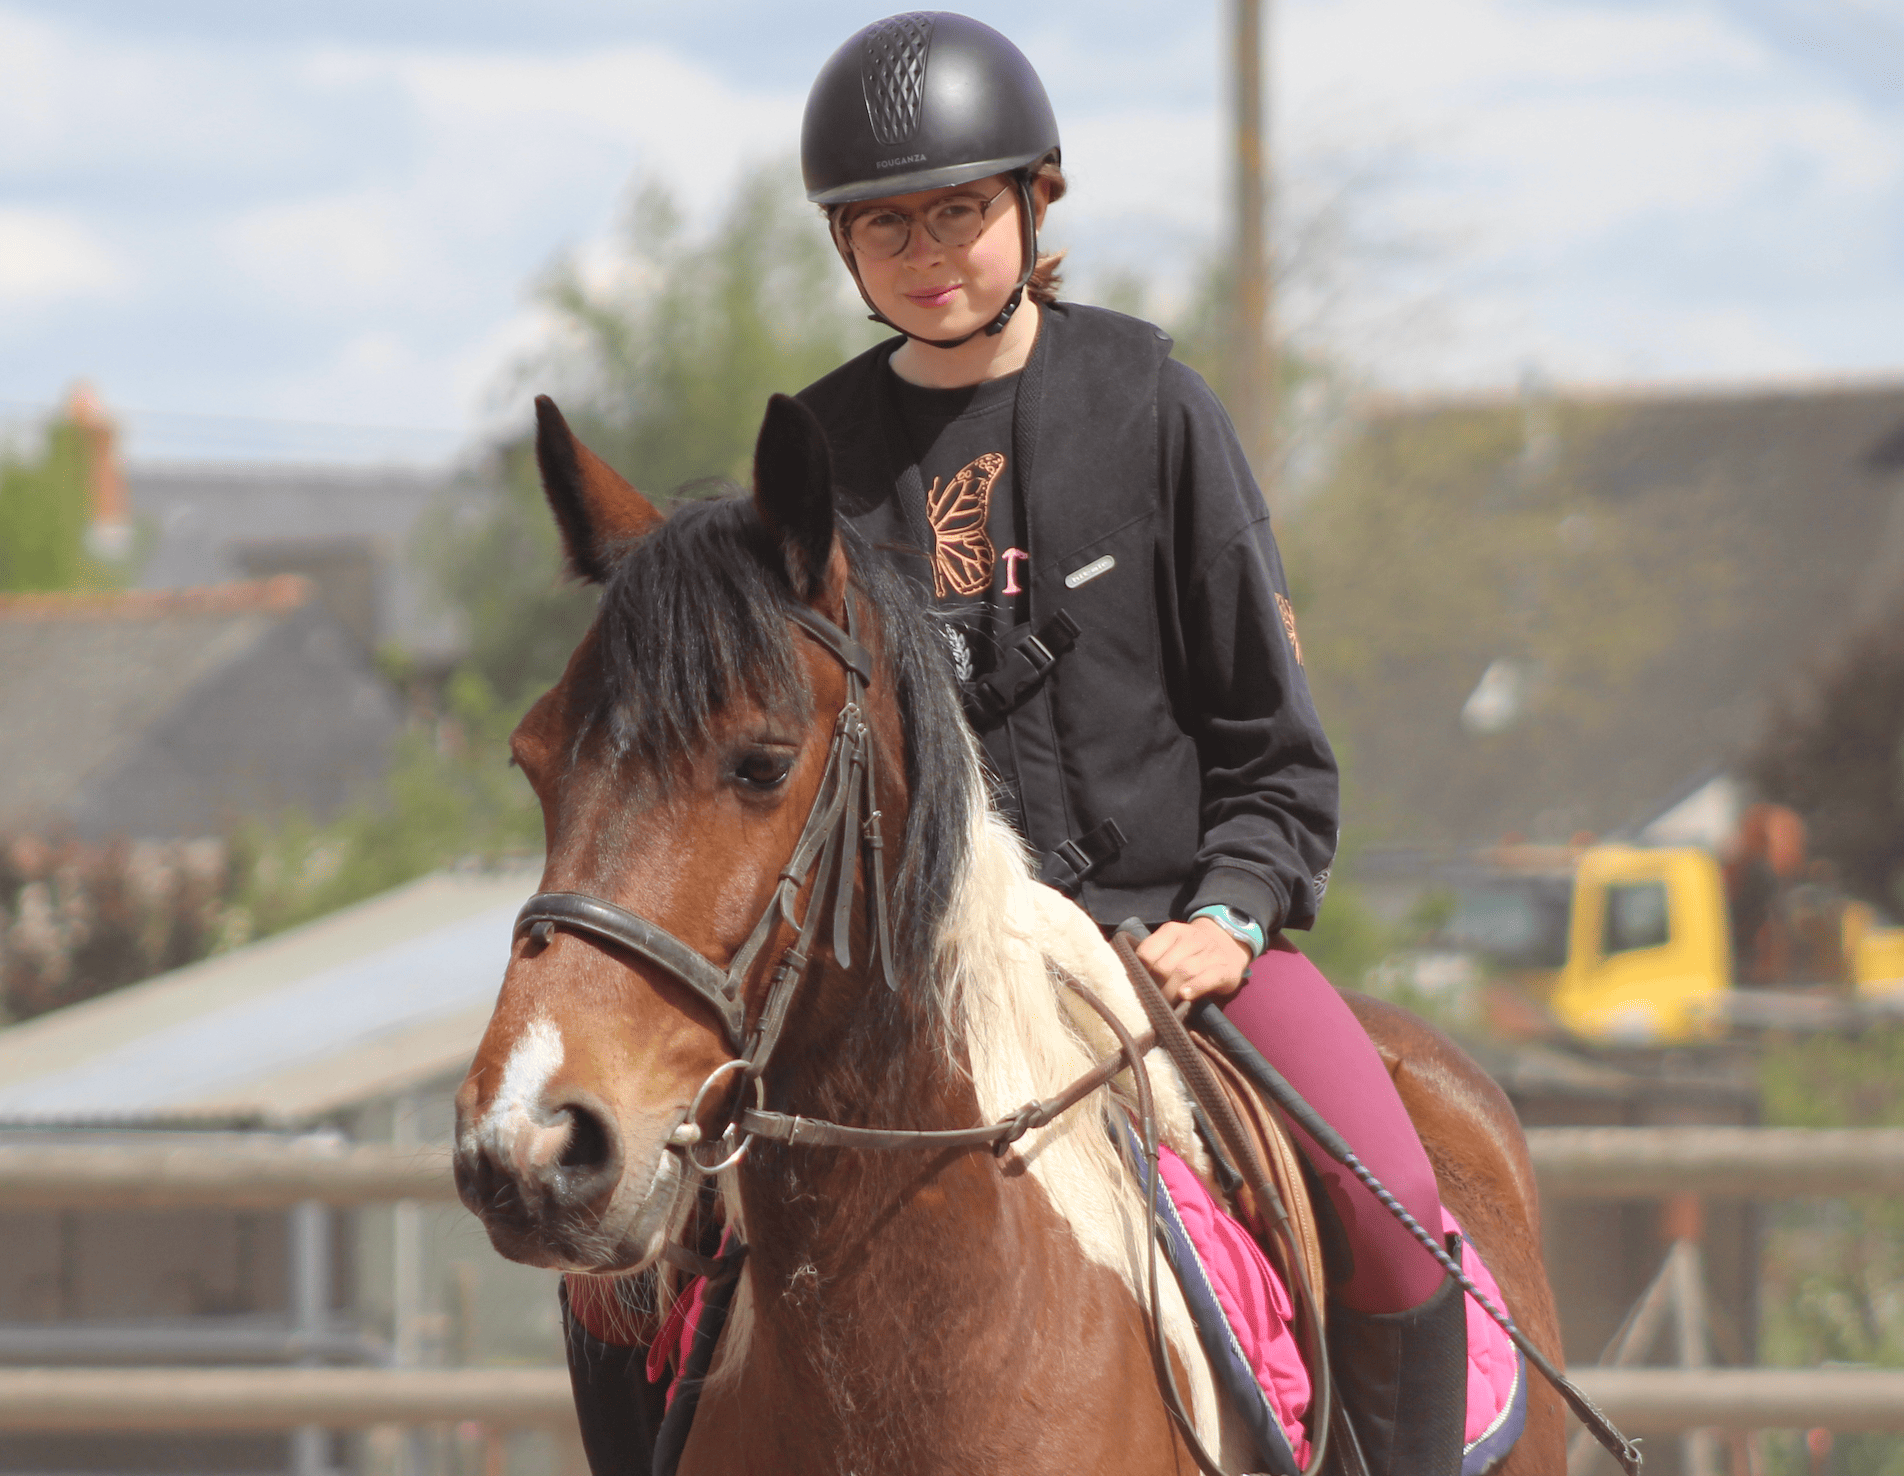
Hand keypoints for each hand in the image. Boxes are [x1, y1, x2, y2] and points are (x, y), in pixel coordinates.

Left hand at [1135, 918, 1250, 1004]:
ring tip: (1164, 1006)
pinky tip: (1185, 996)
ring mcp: (1210, 953)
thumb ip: (1154, 955)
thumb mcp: (1172, 944)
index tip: (1136, 988)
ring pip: (1184, 971)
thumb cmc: (1192, 950)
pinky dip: (1195, 987)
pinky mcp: (1225, 969)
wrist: (1229, 942)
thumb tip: (1132, 979)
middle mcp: (1191, 938)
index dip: (1139, 973)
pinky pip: (1208, 977)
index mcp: (1172, 931)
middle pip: (1164, 966)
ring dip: (1171, 991)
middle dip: (1155, 987)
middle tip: (1150, 1003)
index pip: (1147, 952)